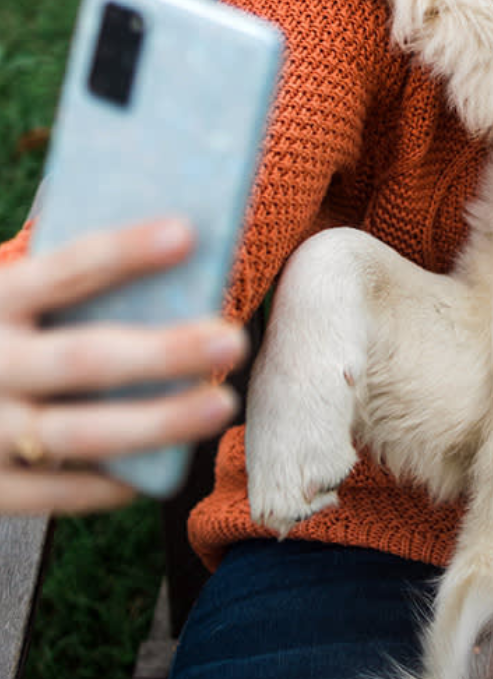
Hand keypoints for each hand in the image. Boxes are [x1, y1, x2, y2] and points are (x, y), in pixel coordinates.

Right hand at [0, 218, 247, 514]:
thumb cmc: (6, 336)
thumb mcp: (16, 299)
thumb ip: (76, 286)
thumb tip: (183, 249)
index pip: (65, 271)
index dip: (124, 253)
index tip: (186, 234)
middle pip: (84, 359)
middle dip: (164, 352)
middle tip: (234, 340)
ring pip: (82, 434)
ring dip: (160, 422)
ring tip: (223, 404)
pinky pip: (57, 494)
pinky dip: (114, 483)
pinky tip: (168, 466)